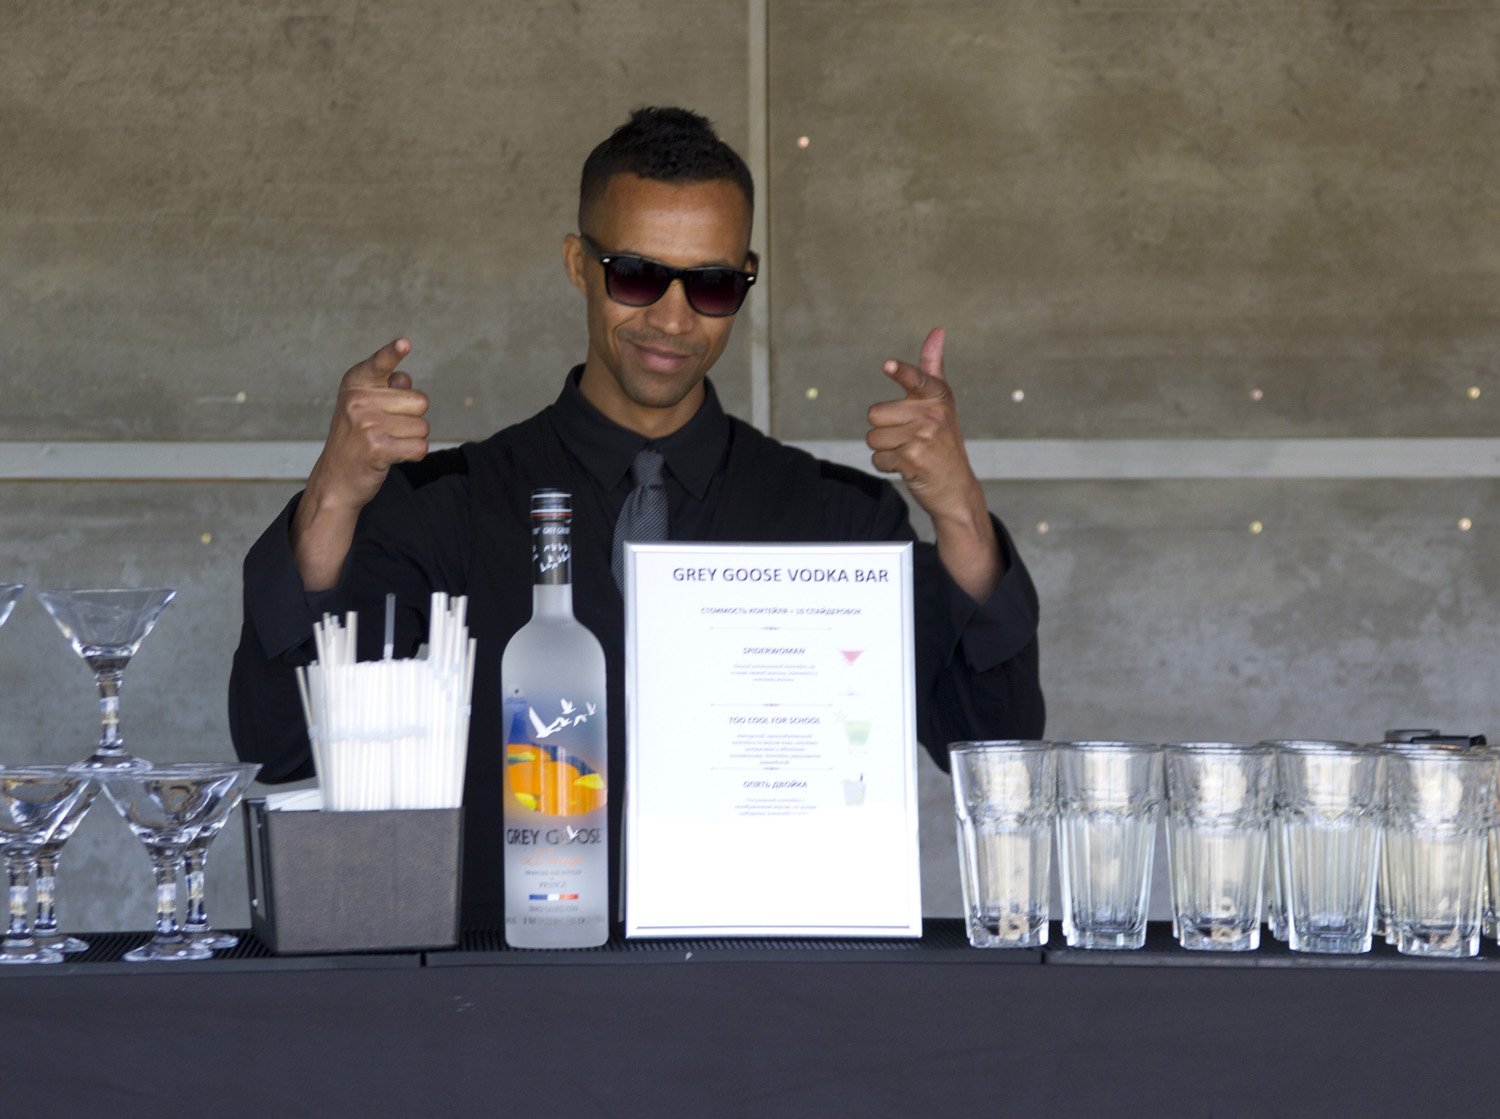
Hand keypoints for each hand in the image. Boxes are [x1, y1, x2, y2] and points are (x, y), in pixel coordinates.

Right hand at [309, 338, 429, 512]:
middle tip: (386, 429)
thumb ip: (386, 387)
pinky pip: (419, 447)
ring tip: (386, 443)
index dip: (393, 352)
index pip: (380, 363)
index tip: (405, 343)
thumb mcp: (364, 405)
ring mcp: (366, 424)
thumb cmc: (357, 438)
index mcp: (355, 384)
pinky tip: (393, 456)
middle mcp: (358, 400)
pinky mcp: (376, 449)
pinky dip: (414, 455)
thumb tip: (405, 380)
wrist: (335, 480)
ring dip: (411, 438)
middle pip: (420, 401)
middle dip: (412, 418)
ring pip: (422, 427)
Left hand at [866, 327, 1001, 600]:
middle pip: (875, 414)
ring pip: (873, 438)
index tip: (888, 364)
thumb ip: (932, 368)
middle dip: (883, 429)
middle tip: (907, 438)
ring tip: (908, 452)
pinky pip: (878, 458)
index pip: (918, 379)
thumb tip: (937, 330)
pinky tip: (907, 467)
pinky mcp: (913, 461)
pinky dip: (886, 466)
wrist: (955, 488)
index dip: (901, 373)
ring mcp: (924, 439)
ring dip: (884, 449)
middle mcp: (933, 415)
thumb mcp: (940, 403)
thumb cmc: (942, 440)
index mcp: (938, 396)